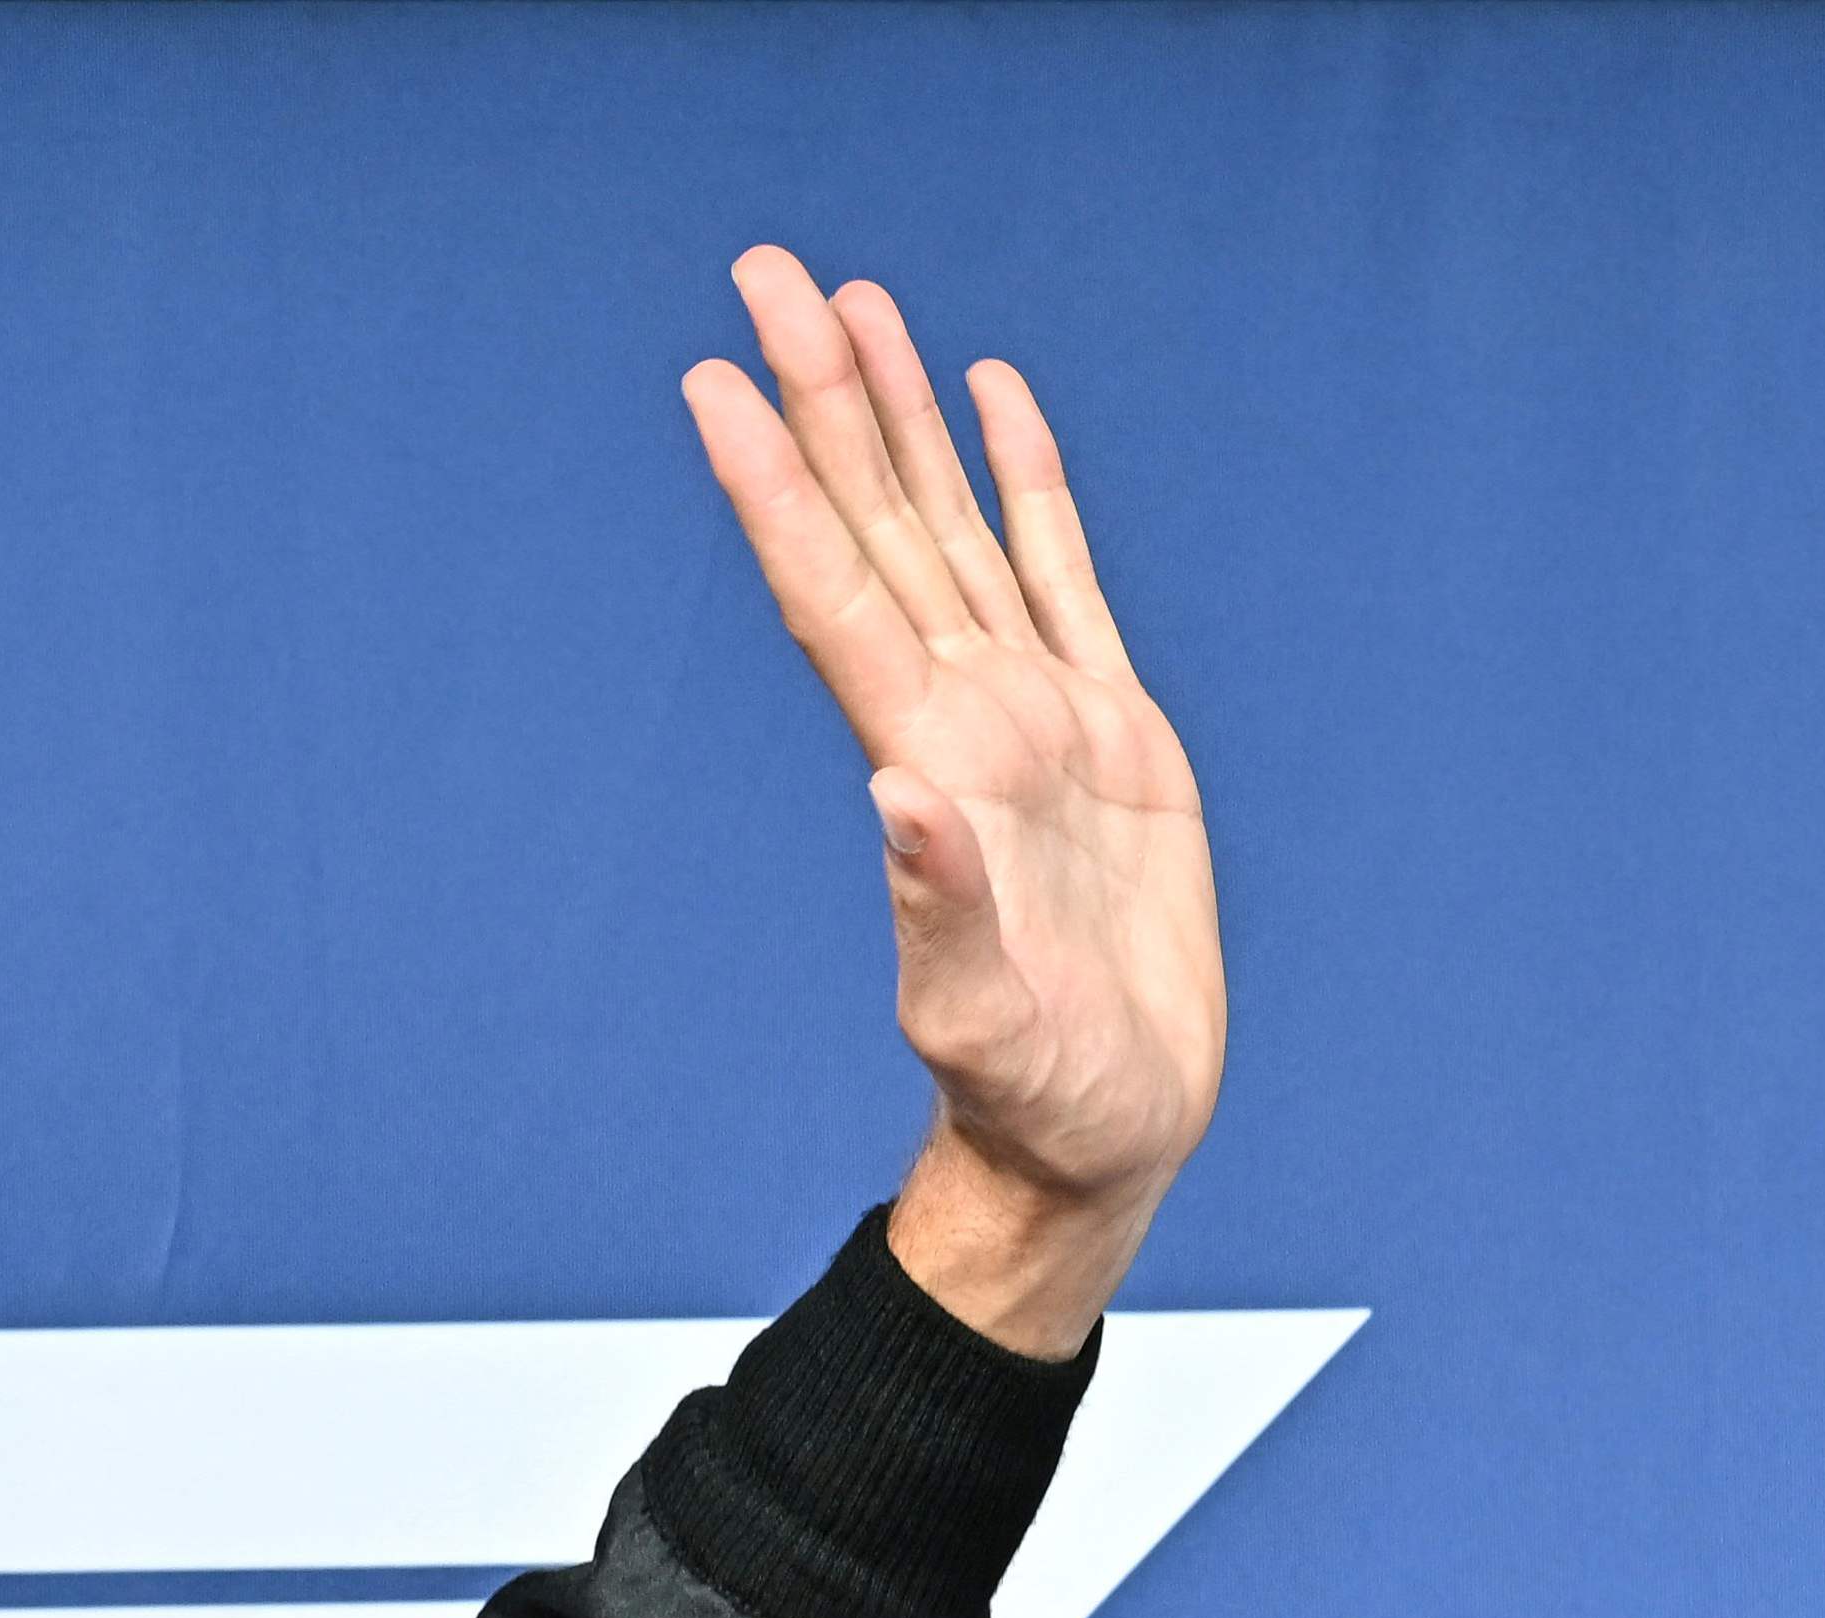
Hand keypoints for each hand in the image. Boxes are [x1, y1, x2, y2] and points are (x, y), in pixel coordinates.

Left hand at [686, 247, 1220, 1353]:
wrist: (1100, 1139)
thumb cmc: (1035, 1101)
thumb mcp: (982, 1019)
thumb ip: (940, 912)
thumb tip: (900, 798)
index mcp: (926, 767)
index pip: (831, 592)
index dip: (774, 486)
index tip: (715, 383)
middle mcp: (961, 718)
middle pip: (876, 521)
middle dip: (822, 395)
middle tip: (767, 271)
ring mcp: (1033, 715)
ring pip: (951, 520)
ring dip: (900, 413)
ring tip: (859, 300)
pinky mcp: (1109, 731)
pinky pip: (1061, 568)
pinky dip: (1020, 479)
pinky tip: (993, 401)